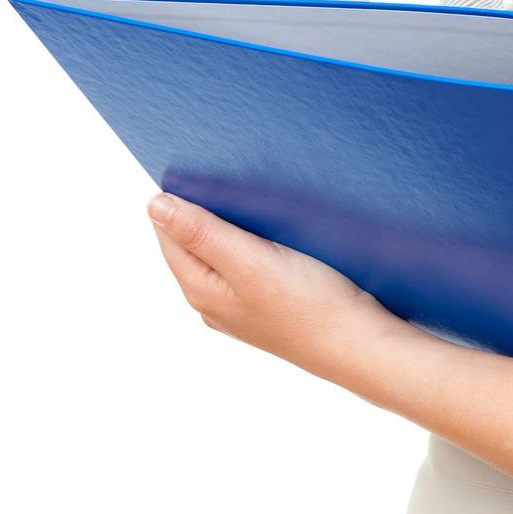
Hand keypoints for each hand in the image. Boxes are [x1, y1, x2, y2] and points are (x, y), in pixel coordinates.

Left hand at [146, 192, 395, 382]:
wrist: (359, 345)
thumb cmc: (309, 304)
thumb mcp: (249, 260)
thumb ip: (201, 232)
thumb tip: (153, 205)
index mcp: (200, 290)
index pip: (169, 234)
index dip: (179, 199)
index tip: (201, 168)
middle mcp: (213, 302)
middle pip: (192, 244)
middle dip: (202, 210)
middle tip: (228, 176)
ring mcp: (240, 307)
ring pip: (220, 254)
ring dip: (228, 225)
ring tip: (251, 200)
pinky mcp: (268, 306)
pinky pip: (245, 265)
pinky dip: (250, 242)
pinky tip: (272, 232)